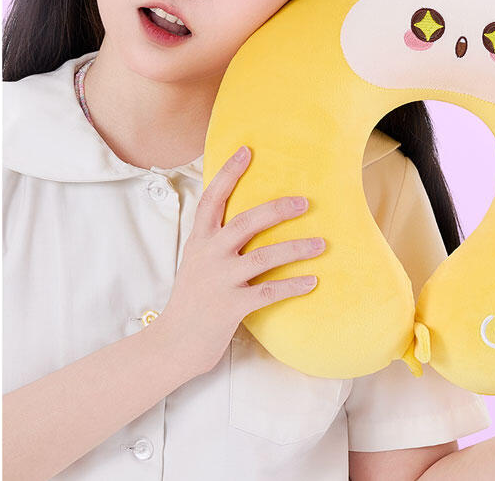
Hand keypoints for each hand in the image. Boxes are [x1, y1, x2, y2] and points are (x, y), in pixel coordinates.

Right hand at [156, 145, 324, 374]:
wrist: (172, 343)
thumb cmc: (191, 299)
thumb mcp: (196, 262)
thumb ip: (214, 240)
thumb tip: (245, 218)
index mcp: (199, 240)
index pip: (212, 198)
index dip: (228, 173)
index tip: (247, 150)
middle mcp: (209, 255)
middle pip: (246, 221)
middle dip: (277, 209)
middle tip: (304, 201)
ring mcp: (220, 280)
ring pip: (264, 256)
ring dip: (296, 249)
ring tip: (321, 244)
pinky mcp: (232, 306)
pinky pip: (269, 291)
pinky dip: (293, 286)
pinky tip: (313, 281)